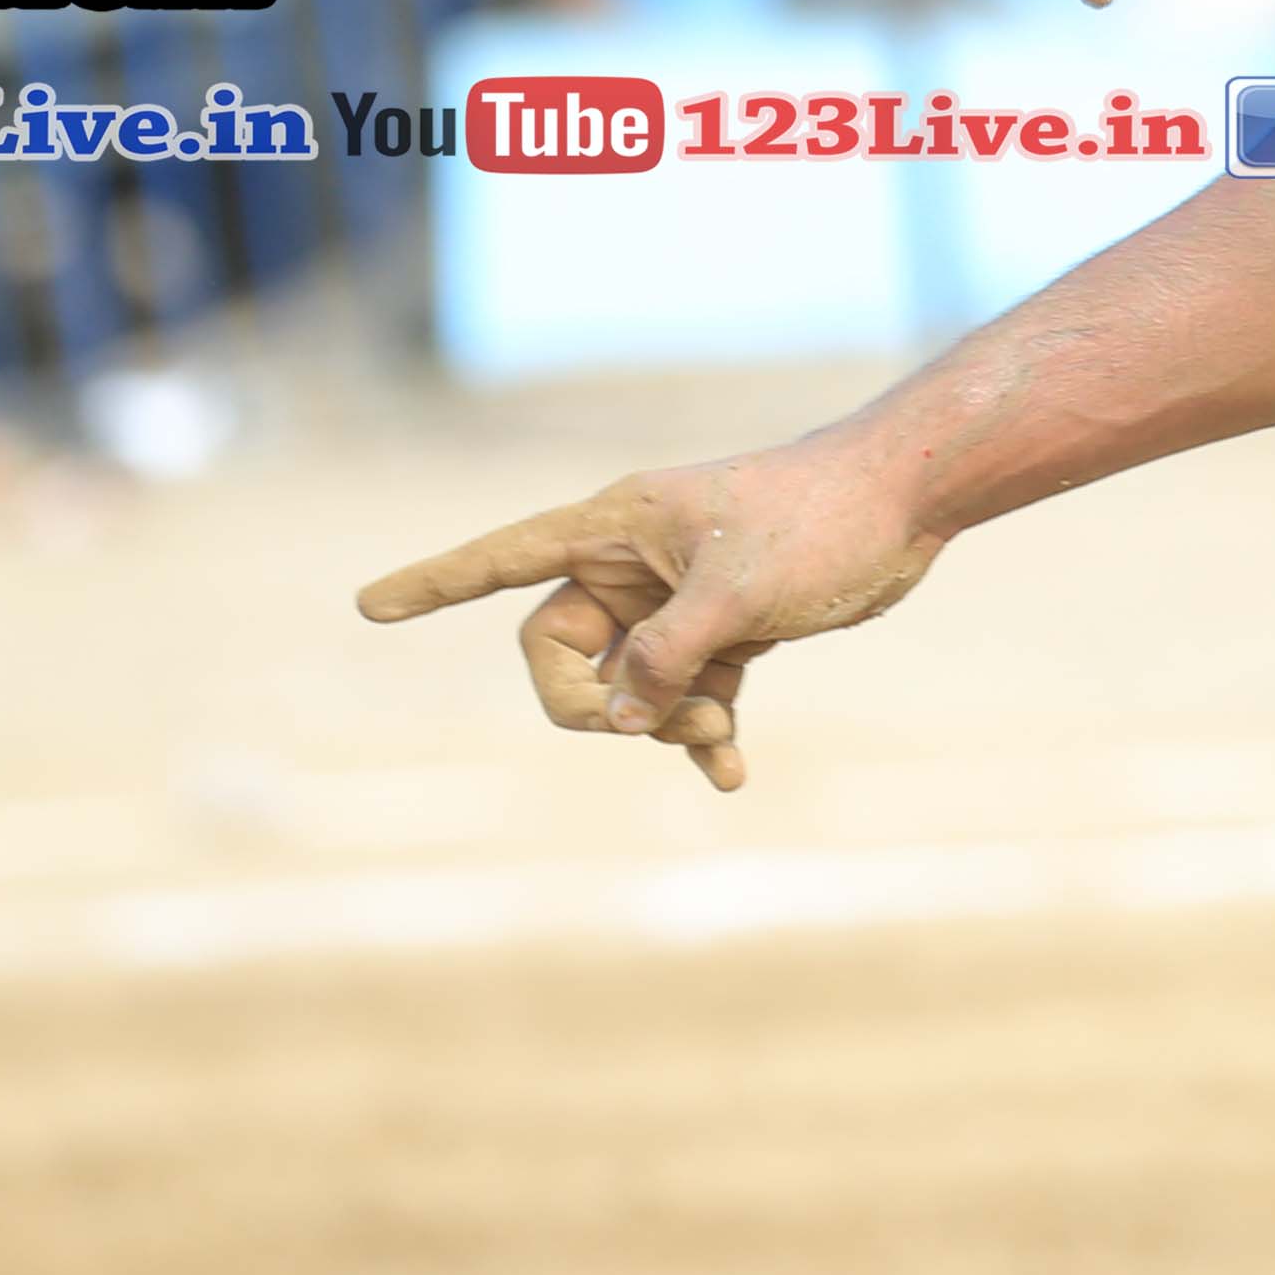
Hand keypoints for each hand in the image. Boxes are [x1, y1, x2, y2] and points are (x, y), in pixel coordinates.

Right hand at [351, 447, 942, 794]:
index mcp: (615, 527)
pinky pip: (685, 693)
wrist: (905, 502)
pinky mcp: (726, 631)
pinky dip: (702, 731)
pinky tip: (731, 772)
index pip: (502, 558)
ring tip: (720, 725)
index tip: (369, 606)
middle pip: (558, 652)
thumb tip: (619, 712)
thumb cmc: (819, 522)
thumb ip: (664, 657)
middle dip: (594, 702)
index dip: (434, 583)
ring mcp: (677, 601)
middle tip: (652, 719)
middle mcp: (633, 564)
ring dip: (661, 720)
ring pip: (625, 684)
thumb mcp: (735, 596)